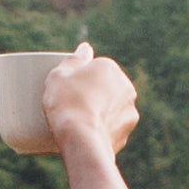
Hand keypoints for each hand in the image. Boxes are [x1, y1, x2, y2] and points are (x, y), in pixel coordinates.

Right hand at [40, 42, 140, 161]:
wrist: (81, 140)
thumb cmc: (67, 103)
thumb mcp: (59, 75)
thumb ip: (74, 59)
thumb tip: (85, 48)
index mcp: (109, 68)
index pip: (94, 69)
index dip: (78, 79)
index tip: (66, 90)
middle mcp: (125, 87)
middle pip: (105, 88)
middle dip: (92, 94)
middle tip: (71, 106)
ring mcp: (129, 111)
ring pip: (111, 109)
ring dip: (100, 113)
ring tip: (79, 124)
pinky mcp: (126, 133)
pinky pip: (112, 129)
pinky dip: (102, 131)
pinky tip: (87, 136)